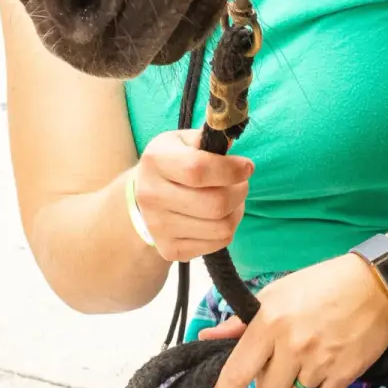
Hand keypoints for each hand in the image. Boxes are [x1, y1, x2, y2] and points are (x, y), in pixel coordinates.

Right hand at [131, 129, 252, 262]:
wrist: (141, 200)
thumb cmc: (171, 164)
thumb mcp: (181, 142)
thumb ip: (208, 139)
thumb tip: (233, 136)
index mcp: (155, 161)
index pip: (198, 169)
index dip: (231, 169)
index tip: (247, 167)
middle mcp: (152, 196)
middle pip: (215, 204)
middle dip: (240, 192)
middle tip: (241, 183)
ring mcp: (159, 227)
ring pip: (222, 227)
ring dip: (237, 211)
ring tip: (231, 199)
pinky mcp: (170, 250)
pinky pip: (217, 243)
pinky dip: (226, 229)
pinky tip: (218, 216)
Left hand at [201, 254, 387, 387]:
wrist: (375, 285)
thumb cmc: (321, 285)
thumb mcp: (276, 294)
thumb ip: (241, 322)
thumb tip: (207, 335)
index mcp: (270, 322)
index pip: (239, 369)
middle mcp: (293, 345)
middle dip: (270, 379)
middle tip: (280, 359)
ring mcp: (320, 362)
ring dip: (295, 383)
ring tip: (306, 356)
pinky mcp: (344, 374)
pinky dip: (319, 385)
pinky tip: (325, 362)